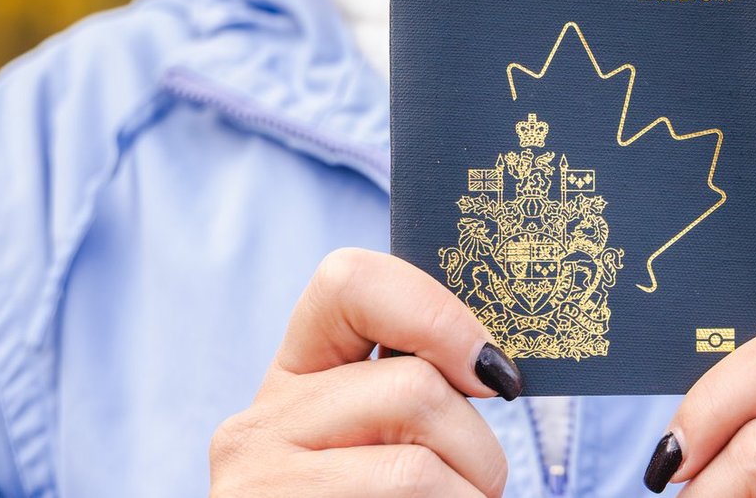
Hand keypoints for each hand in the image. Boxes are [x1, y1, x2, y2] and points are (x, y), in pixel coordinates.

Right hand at [209, 248, 522, 496]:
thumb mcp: (388, 441)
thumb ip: (418, 390)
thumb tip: (498, 367)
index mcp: (298, 376)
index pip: (350, 279)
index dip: (436, 312)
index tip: (492, 371)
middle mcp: (260, 423)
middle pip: (412, 386)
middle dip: (480, 448)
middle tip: (482, 488)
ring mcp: (257, 486)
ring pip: (416, 466)